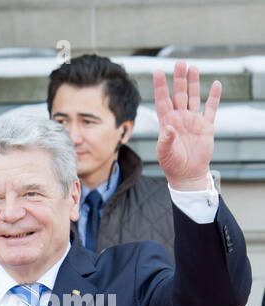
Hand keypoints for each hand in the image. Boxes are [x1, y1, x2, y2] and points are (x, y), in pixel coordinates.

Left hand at [152, 60, 219, 189]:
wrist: (187, 173)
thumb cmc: (171, 164)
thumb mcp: (164, 152)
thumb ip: (165, 139)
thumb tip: (168, 127)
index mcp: (166, 122)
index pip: (162, 100)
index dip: (160, 86)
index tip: (157, 71)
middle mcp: (179, 118)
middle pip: (179, 94)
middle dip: (179, 79)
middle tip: (180, 63)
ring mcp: (193, 120)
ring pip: (193, 97)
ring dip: (194, 83)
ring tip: (193, 68)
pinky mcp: (206, 126)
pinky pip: (210, 108)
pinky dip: (214, 97)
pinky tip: (216, 84)